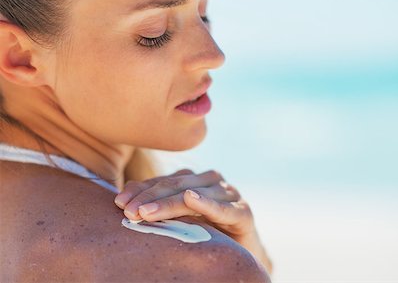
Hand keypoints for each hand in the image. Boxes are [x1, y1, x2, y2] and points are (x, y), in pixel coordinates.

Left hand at [115, 169, 252, 235]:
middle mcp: (211, 181)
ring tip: (146, 212)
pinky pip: (223, 208)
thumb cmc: (205, 234)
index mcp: (194, 179)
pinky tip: (192, 199)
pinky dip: (208, 204)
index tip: (118, 202)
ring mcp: (228, 194)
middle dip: (149, 197)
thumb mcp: (177, 219)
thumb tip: (124, 195)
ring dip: (169, 203)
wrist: (240, 253)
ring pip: (194, 194)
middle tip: (128, 211)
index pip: (163, 181)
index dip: (141, 189)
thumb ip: (156, 204)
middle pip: (175, 186)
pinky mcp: (243, 211)